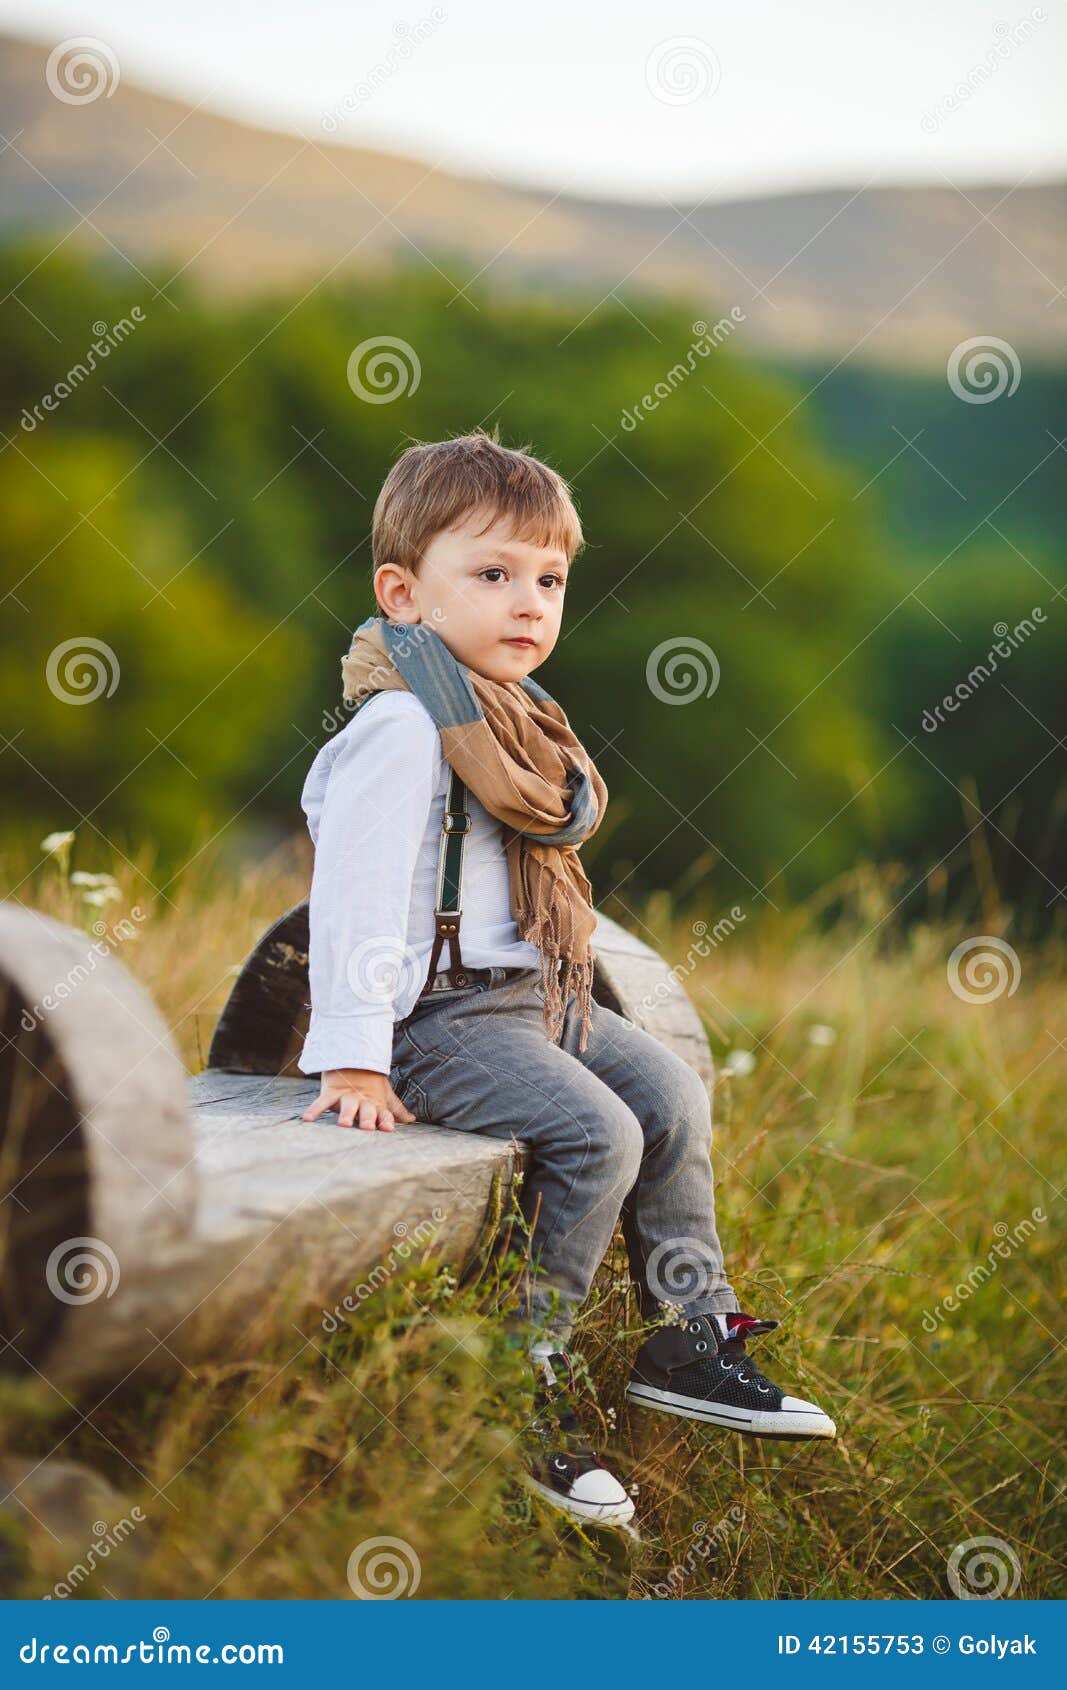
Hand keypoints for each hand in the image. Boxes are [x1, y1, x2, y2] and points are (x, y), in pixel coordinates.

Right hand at [302, 1067, 416, 1129]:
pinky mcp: (332, 1092)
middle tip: (366, 1127)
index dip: (386, 1120)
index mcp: (376, 1103)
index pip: (383, 1114)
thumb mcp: (384, 1096)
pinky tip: (308, 1119)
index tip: (388, 1128)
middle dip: (367, 1118)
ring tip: (344, 1123)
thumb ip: (396, 1110)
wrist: (352, 1059)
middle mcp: (362, 1101)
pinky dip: (315, 1109)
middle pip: (366, 1110)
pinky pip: (322, 1101)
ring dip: (346, 1114)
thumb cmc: (370, 1084)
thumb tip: (413, 1120)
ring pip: (347, 1106)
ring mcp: (347, 1096)